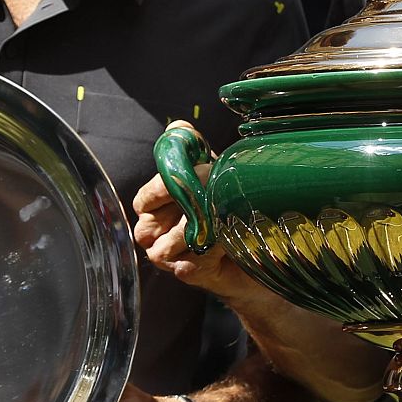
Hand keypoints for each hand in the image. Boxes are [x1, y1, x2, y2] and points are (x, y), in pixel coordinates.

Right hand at [132, 122, 247, 295]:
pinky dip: (210, 252)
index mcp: (158, 208)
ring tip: (222, 224)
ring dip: (195, 233)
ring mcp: (172, 258)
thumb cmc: (229, 205)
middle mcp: (159, 235)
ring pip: (164, 248)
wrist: (259, 246)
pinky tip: (225, 245)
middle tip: (207, 201)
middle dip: (179, 212)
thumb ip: (191, 149)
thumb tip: (178, 127)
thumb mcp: (213, 171)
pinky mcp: (191, 274)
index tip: (179, 182)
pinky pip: (189, 264)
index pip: (142, 202)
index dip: (157, 193)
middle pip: (146, 228)